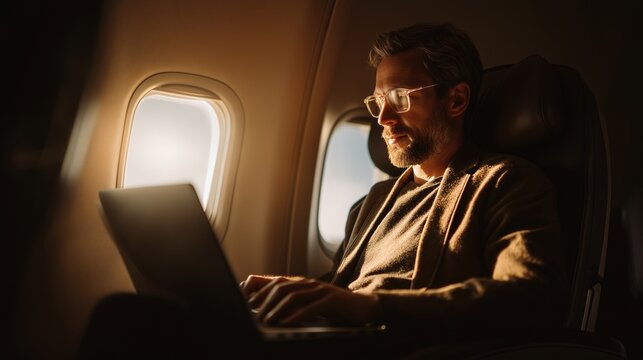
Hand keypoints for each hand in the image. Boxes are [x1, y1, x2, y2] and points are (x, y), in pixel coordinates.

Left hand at [240, 275, 379, 325]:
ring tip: (266, 321)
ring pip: (293, 296)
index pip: (276, 282)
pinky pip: (311, 307)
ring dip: (277, 309)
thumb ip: (292, 302)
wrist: (363, 307)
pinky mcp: (332, 300)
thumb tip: (268, 308)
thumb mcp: (309, 303)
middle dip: (265, 301)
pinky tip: (286, 324)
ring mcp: (321, 290)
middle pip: (281, 287)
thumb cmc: (334, 308)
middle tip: (254, 316)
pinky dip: (296, 315)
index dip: (260, 290)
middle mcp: (310, 283)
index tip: (246, 302)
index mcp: (303, 283)